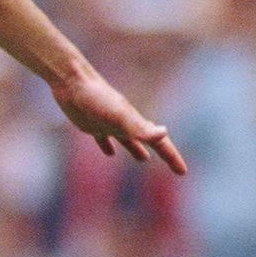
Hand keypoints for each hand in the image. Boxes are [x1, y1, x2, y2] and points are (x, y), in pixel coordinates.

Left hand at [52, 63, 186, 173]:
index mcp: (136, 123)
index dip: (172, 158)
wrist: (72, 84)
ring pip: (128, 140)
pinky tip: (109, 153)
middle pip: (149, 141)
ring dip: (136, 149)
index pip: (160, 143)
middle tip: (173, 165)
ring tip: (143, 158)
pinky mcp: (92, 124)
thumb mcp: (120, 116)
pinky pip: (103, 138)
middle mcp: (126, 124)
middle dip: (163, 153)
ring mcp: (109, 124)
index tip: (183, 172)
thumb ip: (140, 127)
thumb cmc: (97, 100)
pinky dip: (108, 146)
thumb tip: (164, 132)